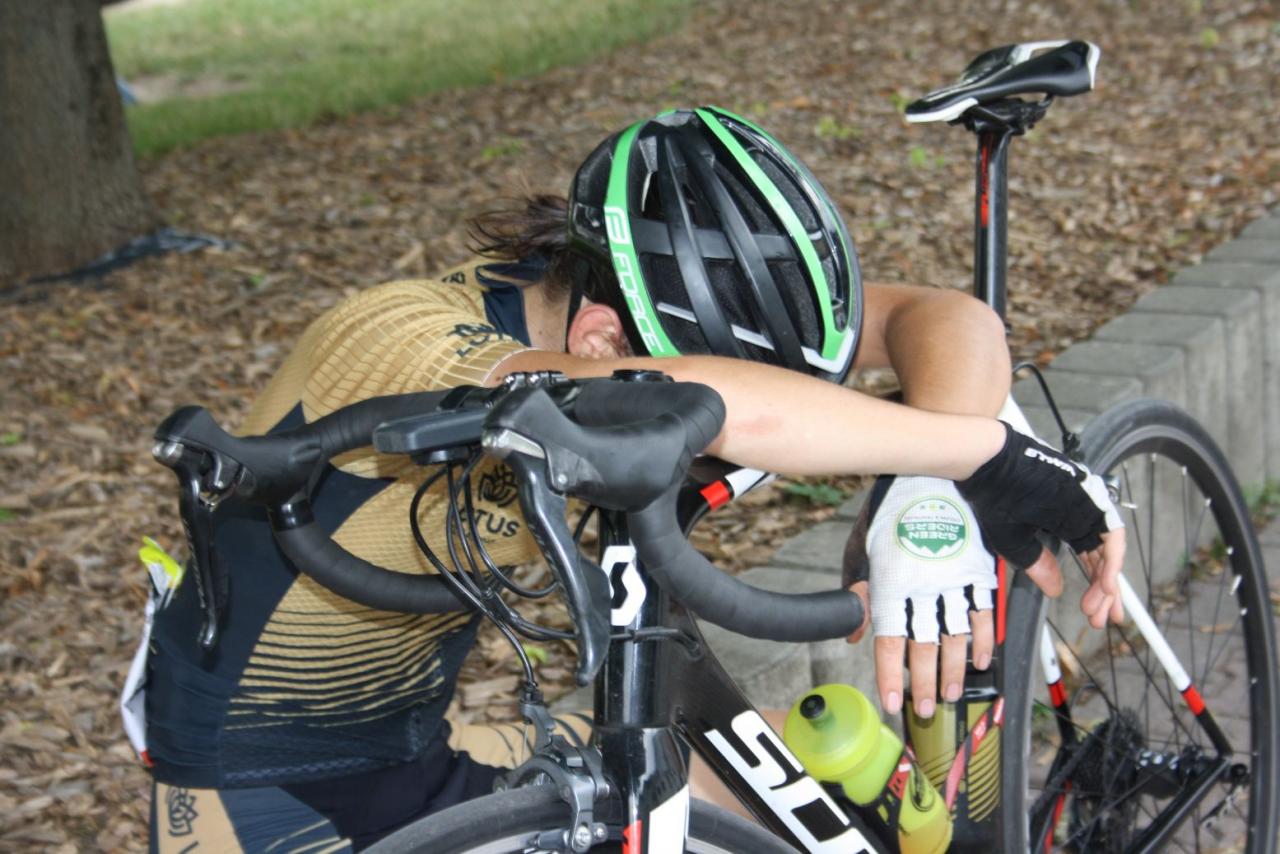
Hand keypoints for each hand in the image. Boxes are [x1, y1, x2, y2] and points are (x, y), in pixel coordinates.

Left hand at [844, 476, 999, 717]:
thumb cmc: (892, 507)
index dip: (891, 675)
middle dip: (925, 684)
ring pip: (957, 637)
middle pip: (925, 647)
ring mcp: (955, 581)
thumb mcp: (863, 546)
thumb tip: (855, 634)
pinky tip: (980, 660)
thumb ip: (857, 590)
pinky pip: (984, 614)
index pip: (890, 640)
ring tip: (951, 695)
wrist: (936, 472)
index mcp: (893, 582)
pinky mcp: (979, 572)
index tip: (892, 701)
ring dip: (955, 671)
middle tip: (925, 710)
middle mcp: (924, 588)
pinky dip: (984, 640)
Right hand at [956, 422, 1125, 624]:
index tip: (1093, 612)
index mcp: (1064, 523)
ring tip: (1101, 607)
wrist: (990, 465)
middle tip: (1103, 618)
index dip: (1094, 588)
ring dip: (1109, 581)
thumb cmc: (994, 496)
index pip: (1089, 561)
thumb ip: (1038, 565)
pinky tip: (1105, 584)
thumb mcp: (1014, 542)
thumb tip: (1056, 590)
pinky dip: (1112, 561)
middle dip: (1105, 593)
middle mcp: (1081, 516)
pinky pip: (1112, 535)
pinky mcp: (1093, 499)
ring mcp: (1089, 507)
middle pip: (1104, 560)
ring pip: (1111, 551)